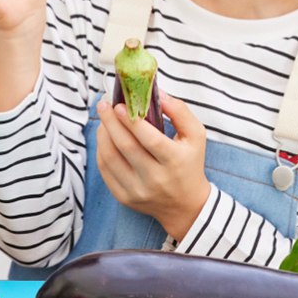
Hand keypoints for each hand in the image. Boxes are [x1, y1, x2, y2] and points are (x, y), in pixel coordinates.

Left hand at [93, 93, 210, 241]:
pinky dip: (101, 151)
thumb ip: (179, 111)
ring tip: (103, 119)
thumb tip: (156, 92)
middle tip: (103, 105)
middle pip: (126, 147)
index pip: (150, 140)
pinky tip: (104, 137)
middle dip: (111, 122)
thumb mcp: (196, 135)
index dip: (132, 121)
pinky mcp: (125, 198)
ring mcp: (138, 191)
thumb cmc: (189, 163)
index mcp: (175, 161)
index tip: (119, 104)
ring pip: (111, 159)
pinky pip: (105, 172)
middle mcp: (156, 179)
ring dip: (103, 135)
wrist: (186, 205)